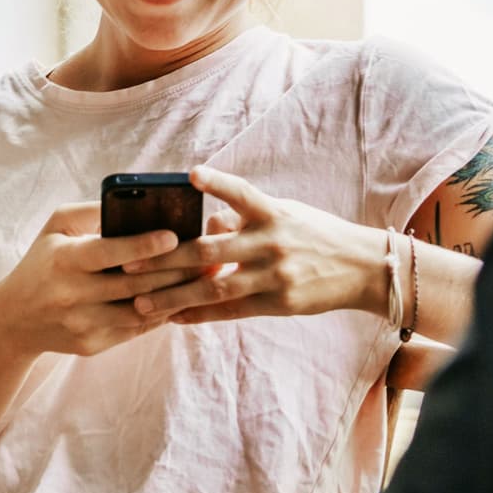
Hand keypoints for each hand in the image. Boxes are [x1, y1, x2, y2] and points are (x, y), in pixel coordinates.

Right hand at [0, 203, 198, 359]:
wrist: (14, 319)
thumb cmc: (43, 261)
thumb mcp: (56, 226)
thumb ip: (94, 212)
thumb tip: (137, 201)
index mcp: (65, 260)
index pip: (110, 253)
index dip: (144, 245)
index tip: (174, 235)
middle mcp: (73, 295)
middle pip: (135, 284)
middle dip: (175, 270)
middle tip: (208, 255)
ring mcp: (84, 324)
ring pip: (142, 311)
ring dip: (176, 295)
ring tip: (204, 278)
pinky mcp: (93, 345)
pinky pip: (137, 330)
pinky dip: (162, 314)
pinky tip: (182, 298)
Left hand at [122, 166, 386, 323]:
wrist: (363, 268)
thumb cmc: (315, 235)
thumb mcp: (285, 214)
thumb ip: (245, 217)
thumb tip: (207, 223)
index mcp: (272, 212)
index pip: (241, 193)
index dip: (216, 183)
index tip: (190, 175)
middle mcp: (271, 242)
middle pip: (210, 250)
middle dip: (166, 259)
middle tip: (129, 265)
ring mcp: (275, 275)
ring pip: (215, 288)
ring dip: (174, 297)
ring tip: (140, 303)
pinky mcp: (279, 304)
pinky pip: (231, 312)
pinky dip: (200, 315)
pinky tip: (174, 318)